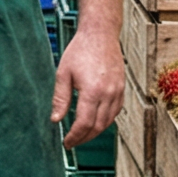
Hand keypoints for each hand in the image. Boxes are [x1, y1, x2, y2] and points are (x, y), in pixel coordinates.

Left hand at [52, 29, 124, 148]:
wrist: (100, 34)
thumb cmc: (80, 50)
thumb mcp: (63, 74)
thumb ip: (60, 99)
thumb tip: (55, 120)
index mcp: (92, 91)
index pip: (84, 124)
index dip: (75, 137)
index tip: (67, 142)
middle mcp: (108, 93)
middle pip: (97, 126)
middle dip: (84, 138)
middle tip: (72, 142)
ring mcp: (118, 91)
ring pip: (108, 121)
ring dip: (95, 131)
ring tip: (82, 134)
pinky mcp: (122, 88)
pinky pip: (116, 112)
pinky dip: (106, 121)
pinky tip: (96, 122)